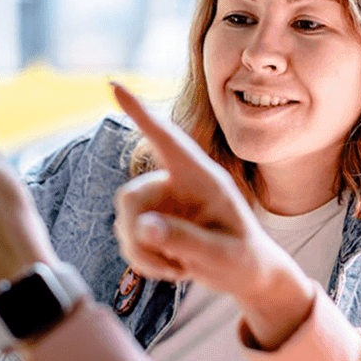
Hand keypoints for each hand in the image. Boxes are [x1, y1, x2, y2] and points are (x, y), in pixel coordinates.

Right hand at [111, 83, 314, 348]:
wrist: (247, 275)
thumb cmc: (244, 260)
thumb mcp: (222, 255)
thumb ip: (184, 240)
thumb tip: (142, 227)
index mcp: (202, 178)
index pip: (167, 139)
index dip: (140, 112)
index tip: (113, 84)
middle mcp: (177, 184)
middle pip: (130, 196)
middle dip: (139, 232)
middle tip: (170, 263)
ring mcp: (164, 203)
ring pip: (125, 220)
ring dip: (144, 252)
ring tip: (180, 268)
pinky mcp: (154, 223)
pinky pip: (128, 238)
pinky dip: (143, 259)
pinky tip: (173, 268)